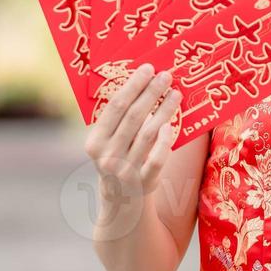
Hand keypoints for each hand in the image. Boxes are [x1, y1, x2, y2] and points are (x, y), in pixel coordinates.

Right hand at [83, 62, 182, 205]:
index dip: (132, 86)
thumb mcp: (109, 143)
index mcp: (95, 142)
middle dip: (151, 92)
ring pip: (148, 134)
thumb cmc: (119, 160)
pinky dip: (165, 141)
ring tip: (175, 93)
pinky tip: (172, 125)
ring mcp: (125, 170)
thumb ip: (119, 120)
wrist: (122, 202)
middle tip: (166, 75)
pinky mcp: (144, 182)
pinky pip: (157, 158)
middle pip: (133, 117)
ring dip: (164, 110)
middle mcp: (107, 156)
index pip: (114, 107)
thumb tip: (144, 83)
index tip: (147, 69)